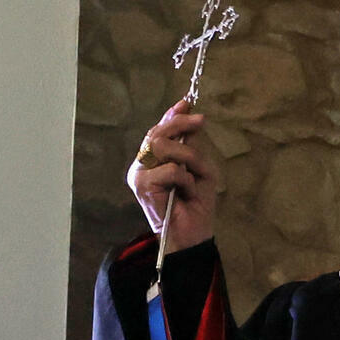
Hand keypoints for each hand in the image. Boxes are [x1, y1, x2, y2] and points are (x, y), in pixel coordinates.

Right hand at [130, 99, 221, 251]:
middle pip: (157, 132)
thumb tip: (190, 118)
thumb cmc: (195, 208)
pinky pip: (171, 169)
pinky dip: (186, 179)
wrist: (192, 236)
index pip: (158, 132)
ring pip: (164, 146)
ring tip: (194, 179)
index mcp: (153, 162)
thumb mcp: (199, 171)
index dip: (172, 116)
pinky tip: (186, 193)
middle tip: (200, 120)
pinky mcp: (141, 184)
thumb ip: (191, 148)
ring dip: (188, 159)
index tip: (186, 103)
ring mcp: (138, 174)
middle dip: (180, 124)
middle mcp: (142, 166)